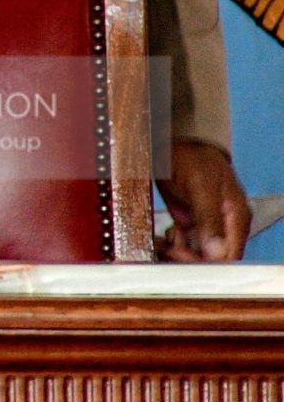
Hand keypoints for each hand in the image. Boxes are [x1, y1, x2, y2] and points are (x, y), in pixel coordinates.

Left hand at [158, 139, 251, 260]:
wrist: (173, 140)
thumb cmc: (193, 156)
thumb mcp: (201, 186)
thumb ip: (210, 219)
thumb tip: (217, 252)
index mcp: (236, 217)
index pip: (229, 255)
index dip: (206, 261)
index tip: (182, 253)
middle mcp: (225, 224)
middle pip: (212, 257)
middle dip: (189, 256)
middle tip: (168, 247)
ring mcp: (208, 223)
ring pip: (197, 252)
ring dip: (180, 251)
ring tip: (165, 240)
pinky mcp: (191, 221)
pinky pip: (186, 242)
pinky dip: (174, 243)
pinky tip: (165, 237)